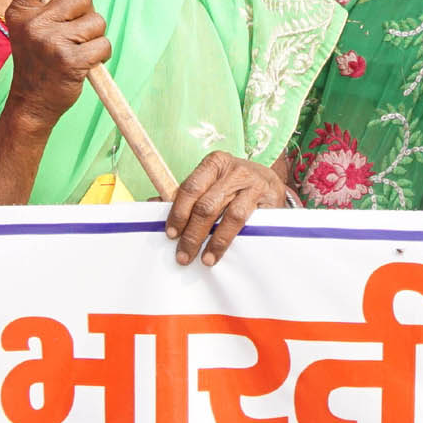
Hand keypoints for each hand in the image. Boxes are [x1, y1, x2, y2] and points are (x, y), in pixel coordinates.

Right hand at [3, 0, 111, 131]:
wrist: (31, 103)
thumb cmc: (37, 61)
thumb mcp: (27, 28)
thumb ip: (41, 2)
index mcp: (20, 11)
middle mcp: (33, 24)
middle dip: (88, 13)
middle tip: (76, 34)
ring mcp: (51, 42)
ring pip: (97, 21)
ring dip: (96, 37)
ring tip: (78, 52)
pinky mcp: (70, 60)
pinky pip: (103, 44)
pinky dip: (102, 55)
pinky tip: (86, 64)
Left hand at [164, 150, 287, 265]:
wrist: (270, 182)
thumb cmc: (233, 185)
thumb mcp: (210, 183)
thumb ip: (185, 195)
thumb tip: (152, 205)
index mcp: (214, 163)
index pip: (190, 188)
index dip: (178, 213)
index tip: (170, 234)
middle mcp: (235, 170)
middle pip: (207, 205)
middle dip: (193, 234)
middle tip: (183, 255)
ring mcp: (254, 184)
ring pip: (230, 216)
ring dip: (214, 242)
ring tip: (205, 260)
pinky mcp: (270, 199)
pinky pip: (249, 223)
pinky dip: (234, 240)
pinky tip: (224, 252)